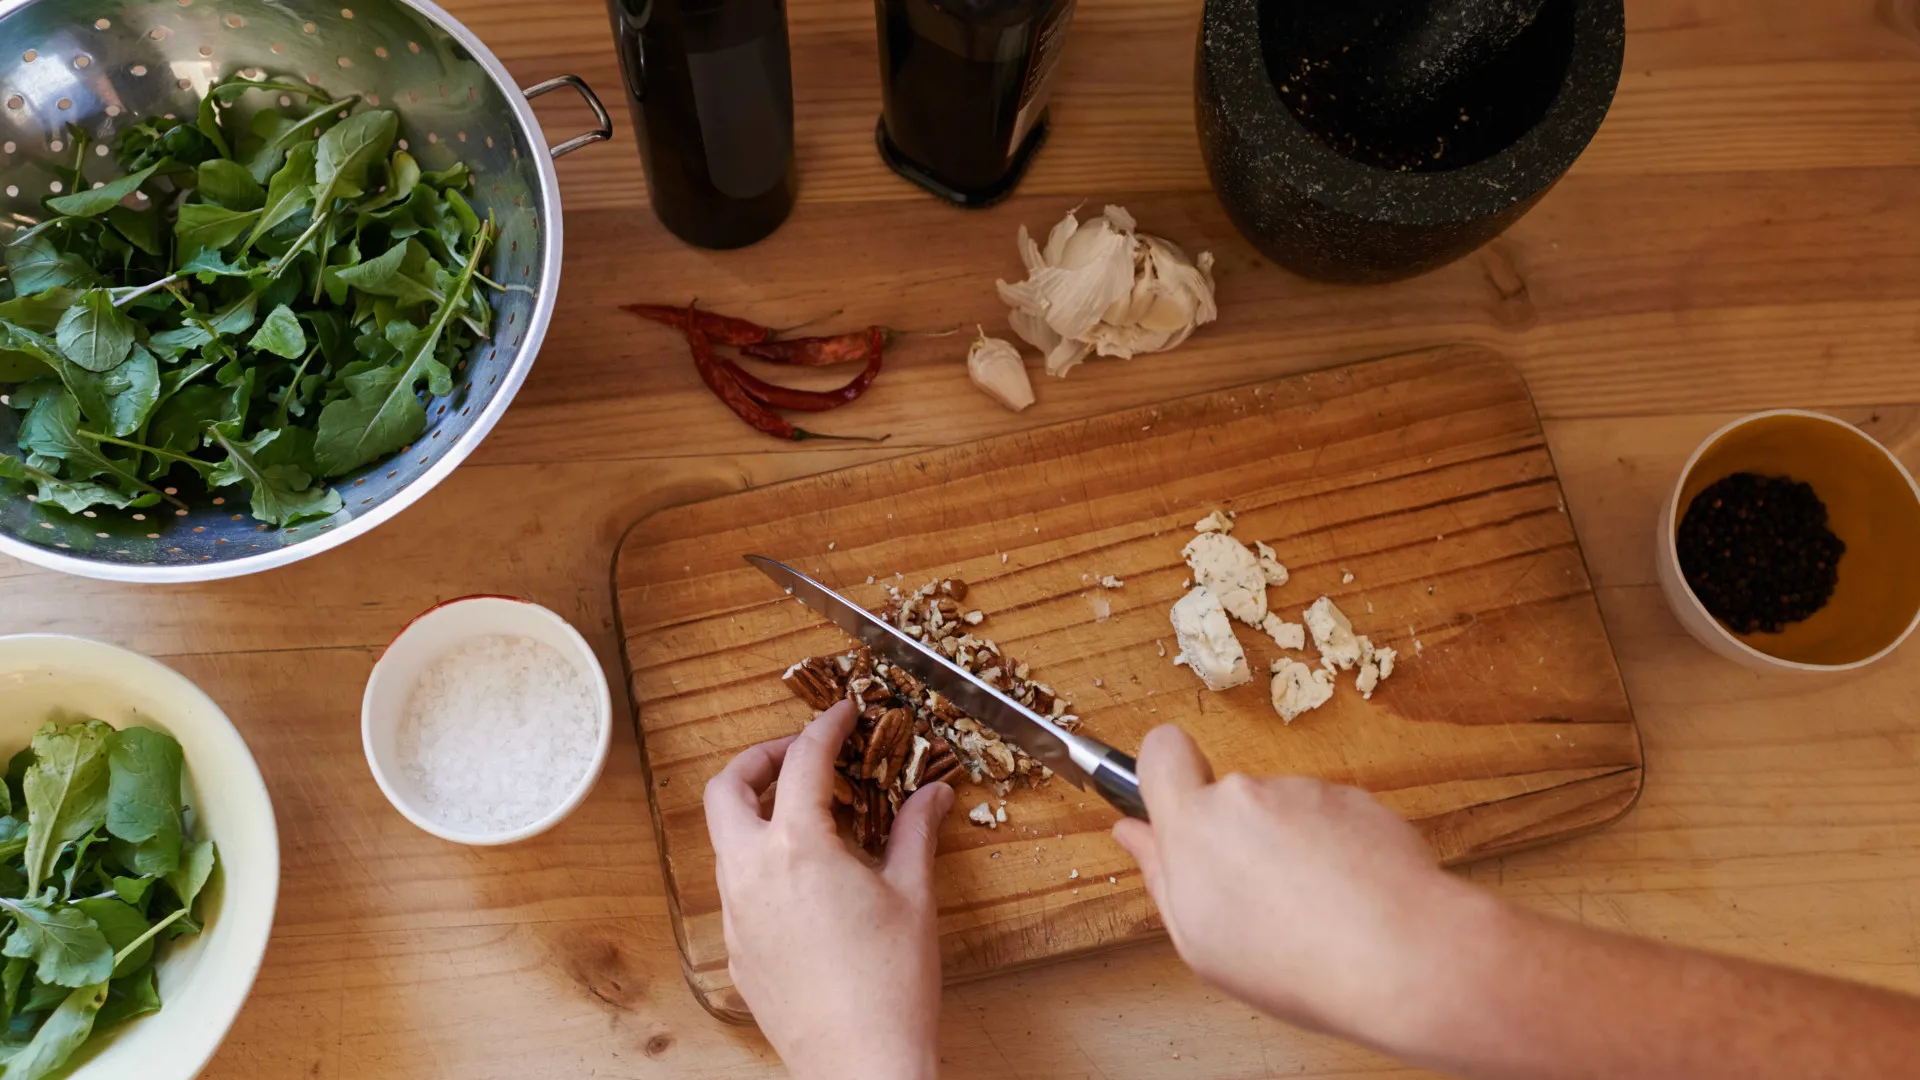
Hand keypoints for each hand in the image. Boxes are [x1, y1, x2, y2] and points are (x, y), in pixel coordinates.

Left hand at [704, 700, 954, 1079]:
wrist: (861, 1066)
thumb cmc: (891, 987)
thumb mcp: (914, 896)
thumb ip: (916, 832)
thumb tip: (931, 794)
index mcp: (797, 849)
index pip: (803, 761)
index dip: (825, 727)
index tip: (843, 715)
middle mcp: (751, 875)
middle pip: (726, 789)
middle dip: (759, 759)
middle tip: (801, 755)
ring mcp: (736, 916)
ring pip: (725, 840)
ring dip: (757, 813)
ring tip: (810, 818)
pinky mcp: (737, 951)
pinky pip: (736, 888)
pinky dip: (760, 864)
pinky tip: (806, 881)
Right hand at [1111, 724, 1490, 1047]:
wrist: (1400, 955)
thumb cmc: (1292, 963)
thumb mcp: (1199, 940)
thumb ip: (1160, 874)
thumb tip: (1132, 832)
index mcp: (1195, 823)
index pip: (1160, 751)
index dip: (1163, 771)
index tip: (1175, 805)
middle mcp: (1247, 793)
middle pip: (1228, 799)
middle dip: (1238, 838)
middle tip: (1260, 902)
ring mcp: (1308, 792)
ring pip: (1283, 814)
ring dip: (1291, 848)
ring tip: (1316, 912)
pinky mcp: (1359, 800)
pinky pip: (1332, 821)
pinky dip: (1337, 852)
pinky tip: (1353, 901)